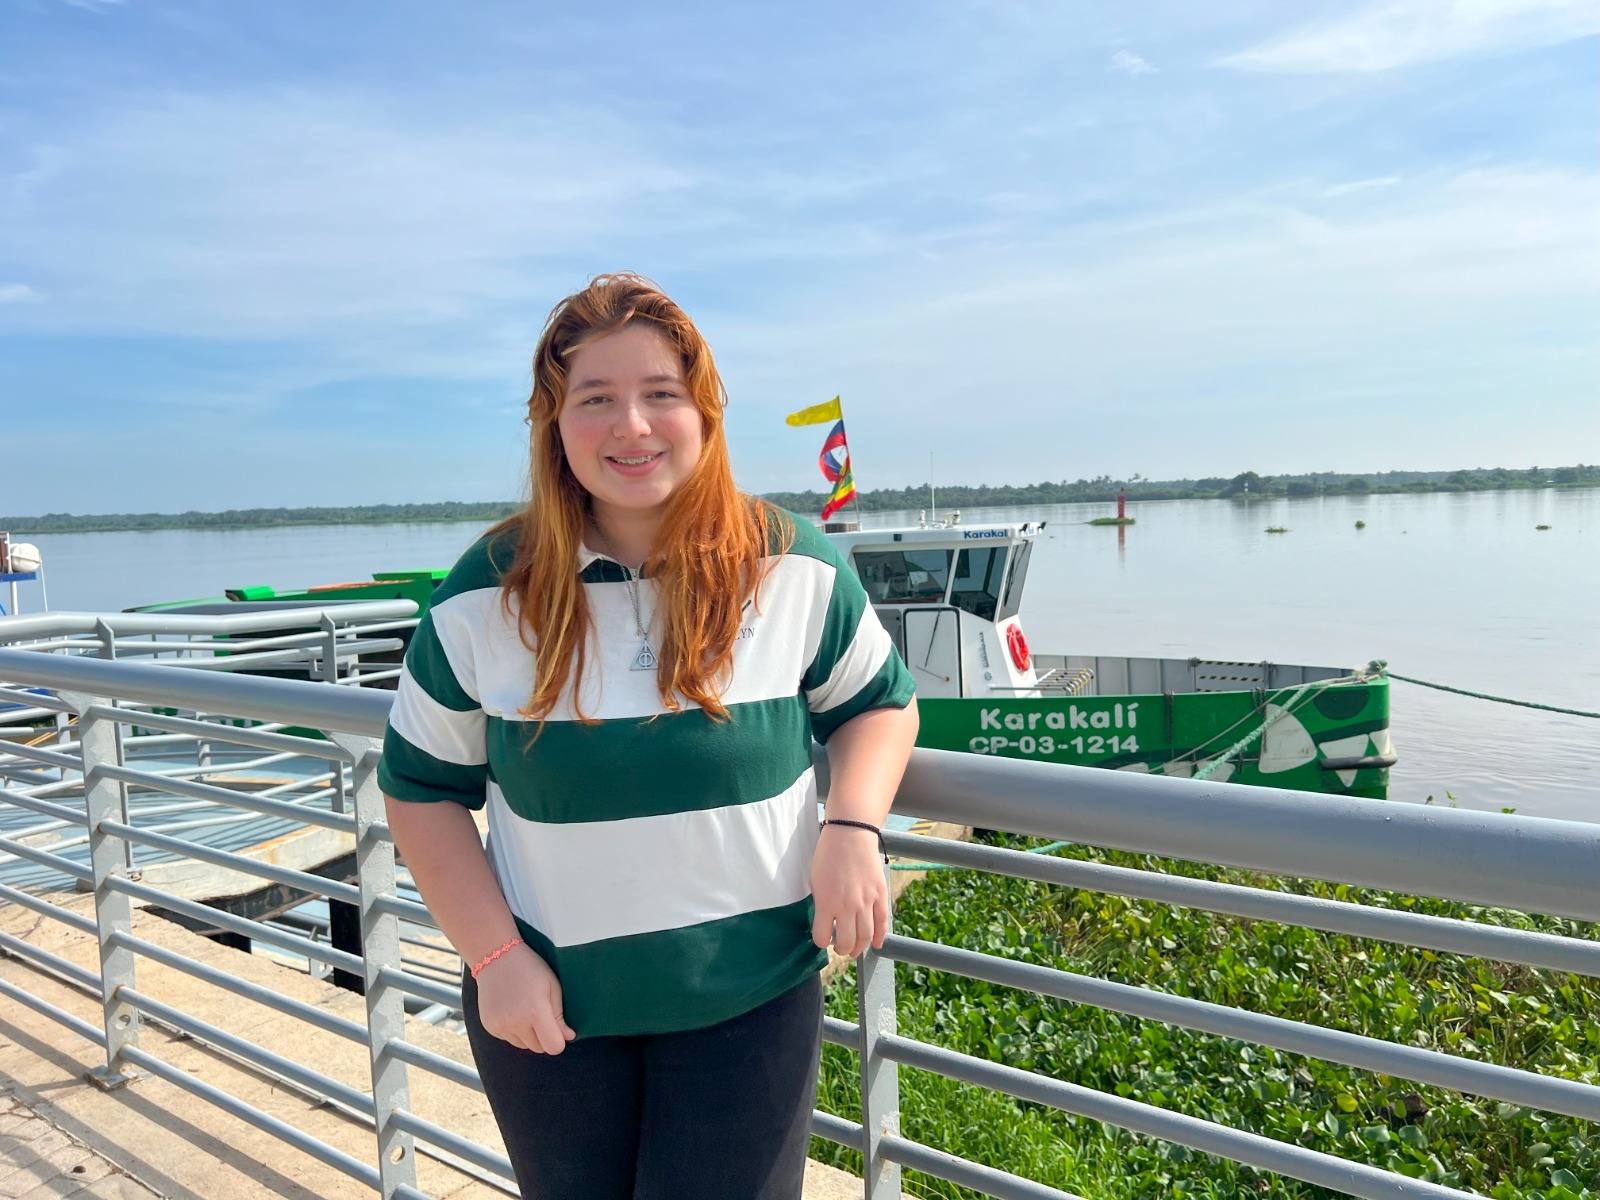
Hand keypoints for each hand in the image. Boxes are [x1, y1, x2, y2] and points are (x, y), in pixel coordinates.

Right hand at [474, 944, 576, 1053]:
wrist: (496, 956)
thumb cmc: (530, 968)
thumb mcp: (552, 986)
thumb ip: (560, 1016)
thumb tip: (568, 1037)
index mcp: (536, 1013)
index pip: (553, 1048)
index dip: (558, 1041)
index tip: (557, 1029)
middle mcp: (516, 1023)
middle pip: (538, 1048)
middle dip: (542, 1036)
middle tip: (540, 1012)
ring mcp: (500, 1025)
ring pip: (523, 1045)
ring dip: (527, 1034)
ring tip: (524, 1009)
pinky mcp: (489, 1026)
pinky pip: (508, 1039)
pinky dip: (512, 1030)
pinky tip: (511, 1009)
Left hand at [811, 823, 889, 957]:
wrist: (850, 833)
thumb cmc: (828, 854)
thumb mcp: (815, 880)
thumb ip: (820, 903)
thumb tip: (825, 920)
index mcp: (826, 902)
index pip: (821, 937)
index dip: (820, 941)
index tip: (822, 938)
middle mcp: (846, 906)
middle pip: (846, 942)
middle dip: (842, 950)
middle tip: (839, 948)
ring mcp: (866, 901)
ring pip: (865, 936)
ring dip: (859, 948)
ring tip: (854, 949)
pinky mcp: (880, 894)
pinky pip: (882, 922)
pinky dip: (880, 936)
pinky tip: (876, 944)